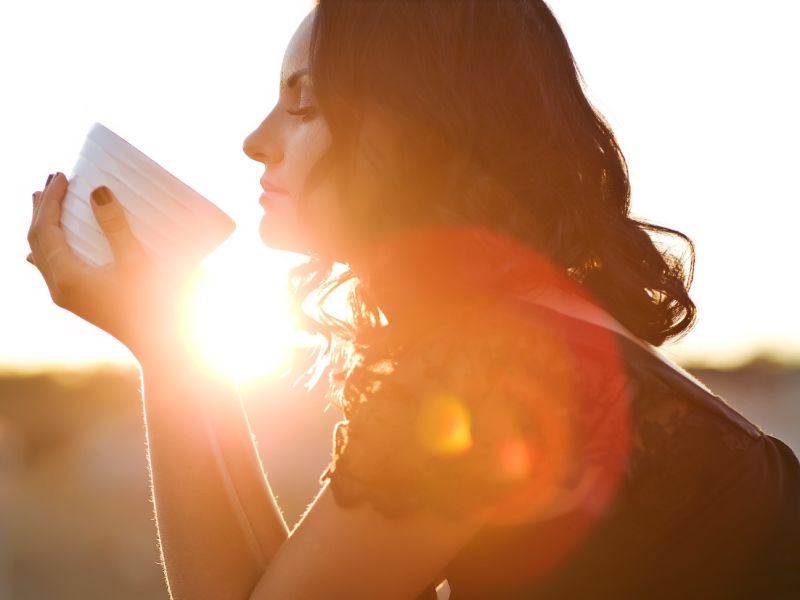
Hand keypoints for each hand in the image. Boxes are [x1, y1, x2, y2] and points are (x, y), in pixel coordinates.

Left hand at [27, 172, 198, 359]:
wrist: (160, 343)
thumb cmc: (155, 303)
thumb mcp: (137, 261)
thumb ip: (116, 226)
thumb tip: (97, 190)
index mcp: (68, 278)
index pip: (46, 230)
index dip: (51, 201)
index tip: (61, 175)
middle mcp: (59, 288)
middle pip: (37, 240)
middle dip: (42, 208)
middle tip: (51, 179)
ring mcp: (66, 297)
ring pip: (41, 254)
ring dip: (42, 225)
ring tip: (43, 201)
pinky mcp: (76, 301)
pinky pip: (48, 270)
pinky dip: (44, 250)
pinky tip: (35, 253)